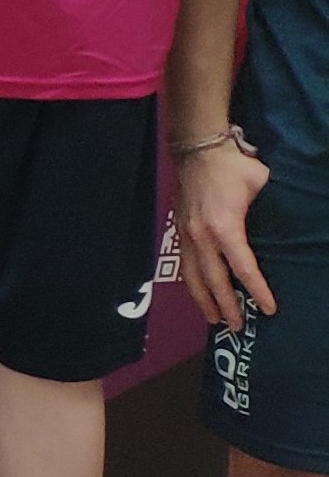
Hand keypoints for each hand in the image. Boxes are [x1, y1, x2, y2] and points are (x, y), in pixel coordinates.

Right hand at [181, 134, 274, 332]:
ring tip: (214, 319)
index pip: (243, 267)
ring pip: (192, 276)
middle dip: (225, 305)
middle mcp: (201, 236)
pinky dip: (192, 284)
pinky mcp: (180, 231)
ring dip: (203, 300)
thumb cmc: (233, 166)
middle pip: (212, 279)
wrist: (197, 149)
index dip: (257, 290)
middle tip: (237, 326)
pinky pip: (185, 265)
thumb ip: (274, 206)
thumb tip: (296, 222)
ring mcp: (187, 235)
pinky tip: (200, 294)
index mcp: (224, 226)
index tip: (269, 308)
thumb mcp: (262, 182)